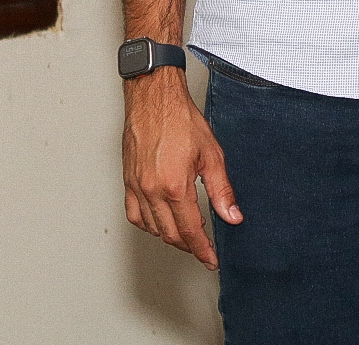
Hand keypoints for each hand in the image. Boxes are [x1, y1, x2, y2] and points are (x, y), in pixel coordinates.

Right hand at [122, 69, 239, 269]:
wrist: (153, 99)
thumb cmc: (181, 119)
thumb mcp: (212, 154)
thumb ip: (222, 190)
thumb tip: (232, 216)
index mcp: (174, 186)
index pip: (190, 230)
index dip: (202, 249)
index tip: (211, 259)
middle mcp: (151, 190)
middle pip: (170, 234)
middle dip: (189, 247)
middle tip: (204, 250)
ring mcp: (136, 187)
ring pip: (151, 228)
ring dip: (170, 237)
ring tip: (188, 236)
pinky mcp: (127, 182)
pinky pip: (134, 215)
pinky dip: (148, 225)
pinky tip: (161, 222)